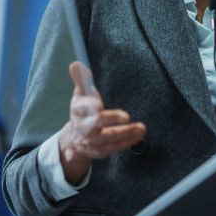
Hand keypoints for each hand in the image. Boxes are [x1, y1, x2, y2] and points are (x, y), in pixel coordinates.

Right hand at [58, 62, 146, 184]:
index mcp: (78, 110)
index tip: (97, 104)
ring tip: (142, 127)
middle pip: (97, 123)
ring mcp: (93, 140)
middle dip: (111, 119)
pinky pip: (116, 146)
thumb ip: (82, 80)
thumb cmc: (82, 113)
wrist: (73, 141)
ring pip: (110, 136)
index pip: (83, 107)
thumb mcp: (80, 95)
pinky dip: (129, 141)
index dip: (90, 105)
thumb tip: (76, 64)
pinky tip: (140, 134)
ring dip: (126, 132)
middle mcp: (84, 126)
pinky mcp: (101, 151)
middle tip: (126, 117)